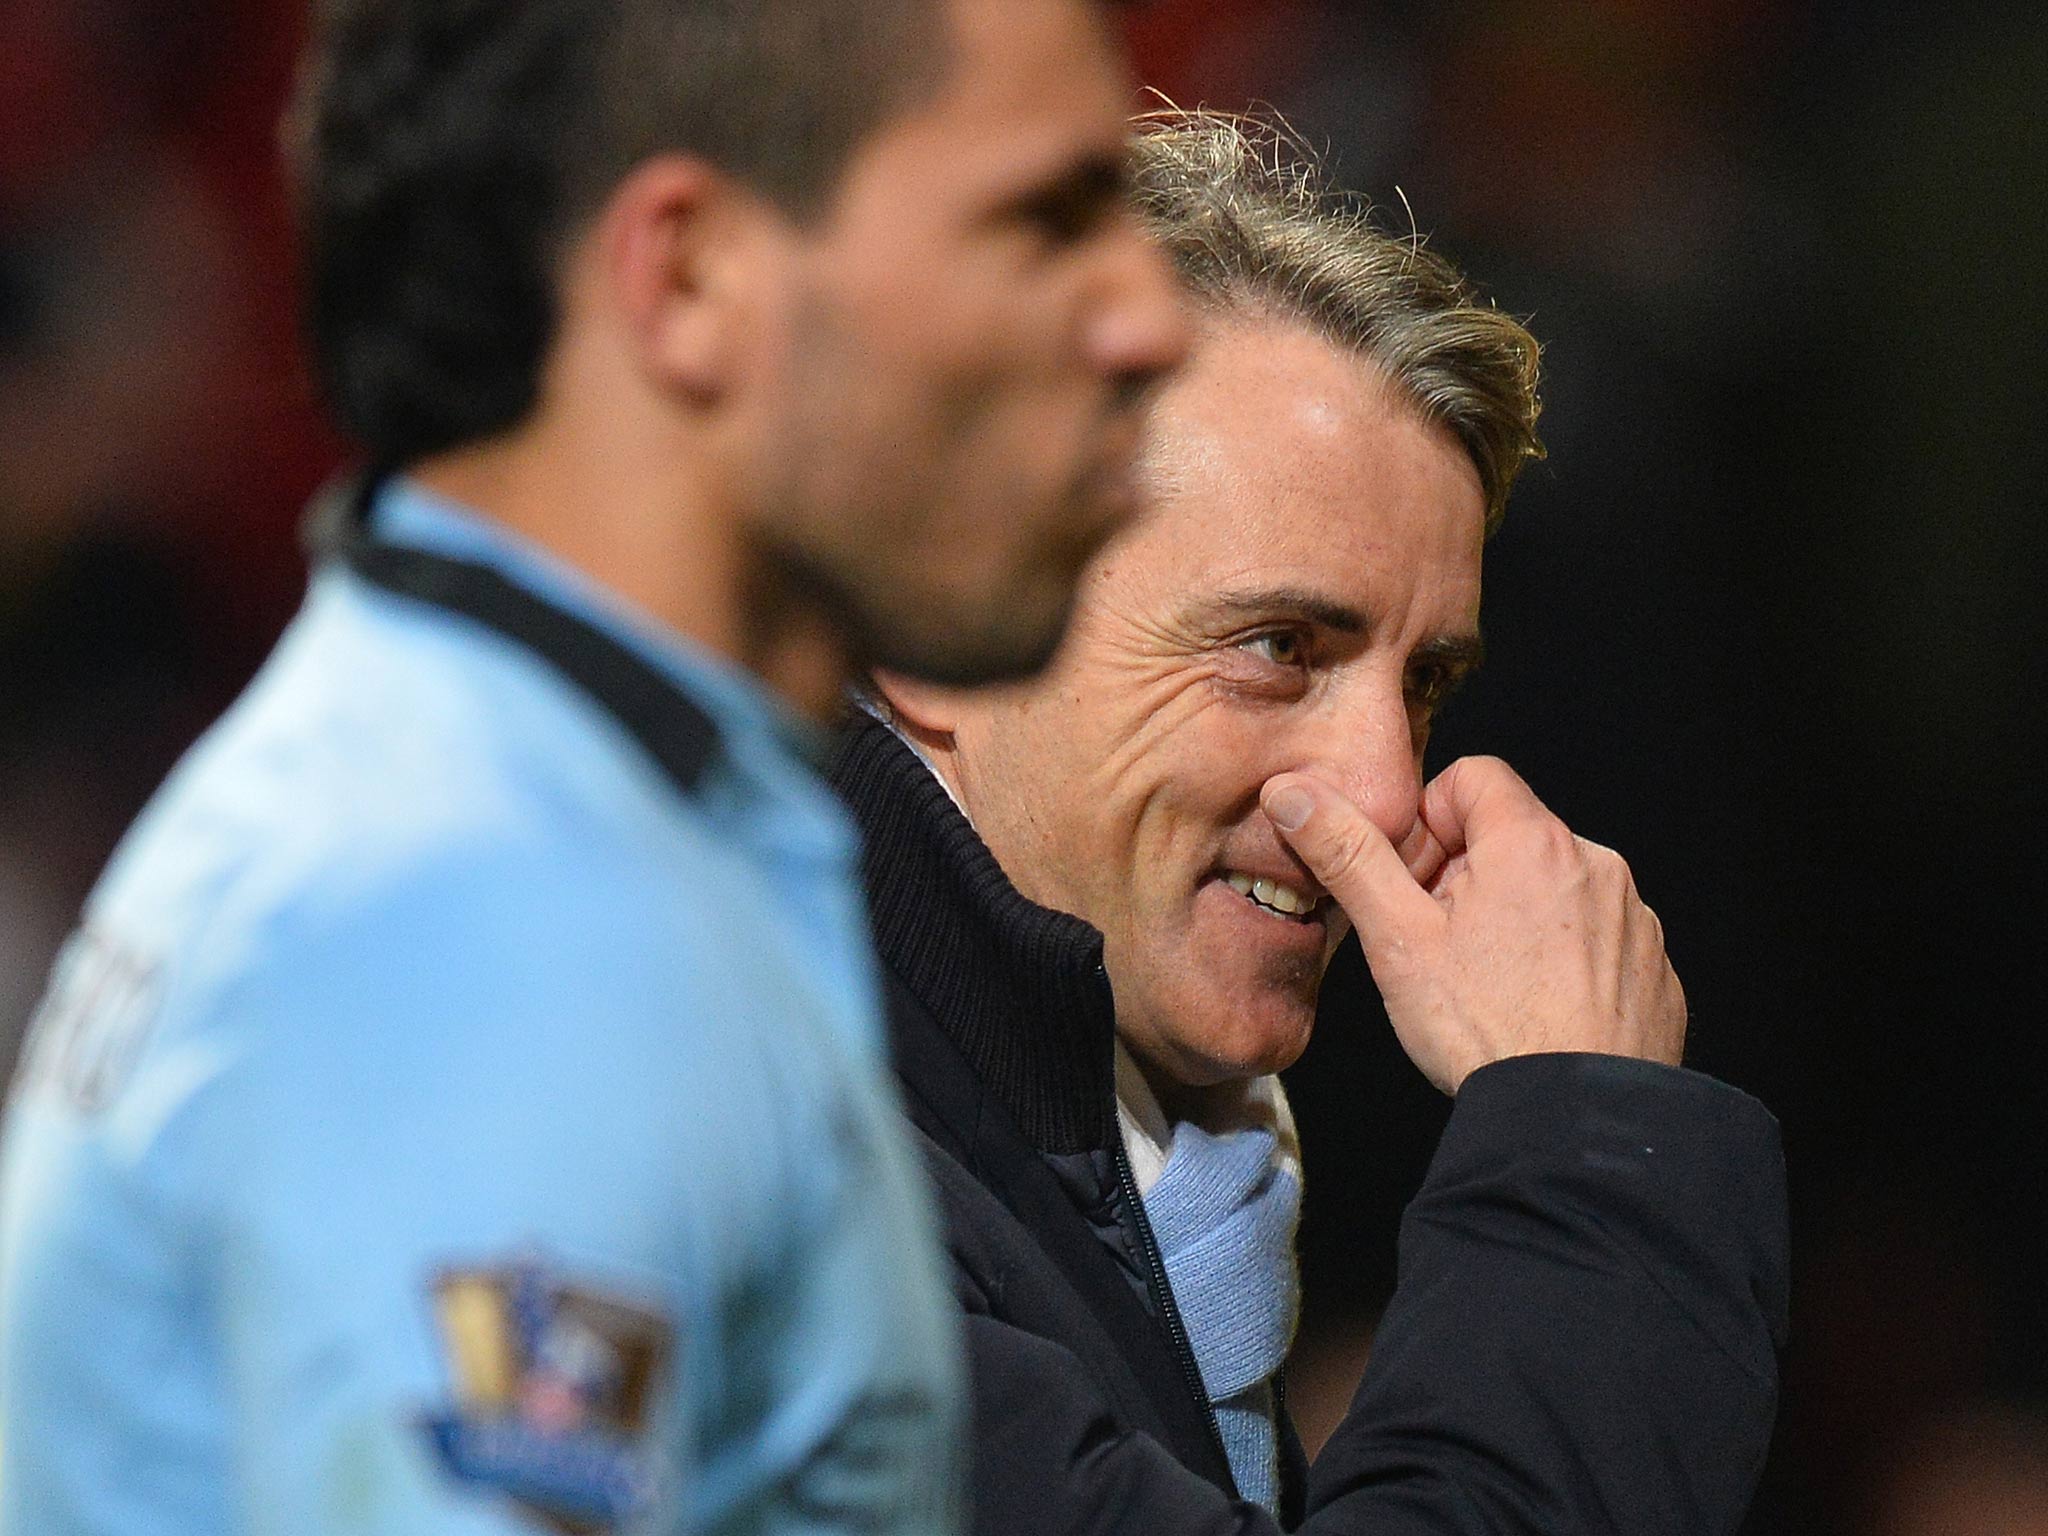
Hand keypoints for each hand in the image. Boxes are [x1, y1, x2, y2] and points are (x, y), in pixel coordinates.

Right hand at [1262, 757, 1685, 1094]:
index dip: (1429, 822)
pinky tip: (1537, 1010)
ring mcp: (1633, 918)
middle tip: (1440, 944)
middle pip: (1513, 835)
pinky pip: (1599, 939)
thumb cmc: (1485, 1029)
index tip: (1416, 881)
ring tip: (1489, 985)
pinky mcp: (1655, 968)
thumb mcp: (1396, 938)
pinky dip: (1566, 960)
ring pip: (1556, 888)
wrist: (1574, 1123)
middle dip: (1469, 875)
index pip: (1473, 777)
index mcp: (1532, 842)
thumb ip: (1347, 854)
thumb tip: (1293, 793)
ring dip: (1519, 917)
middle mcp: (1595, 865)